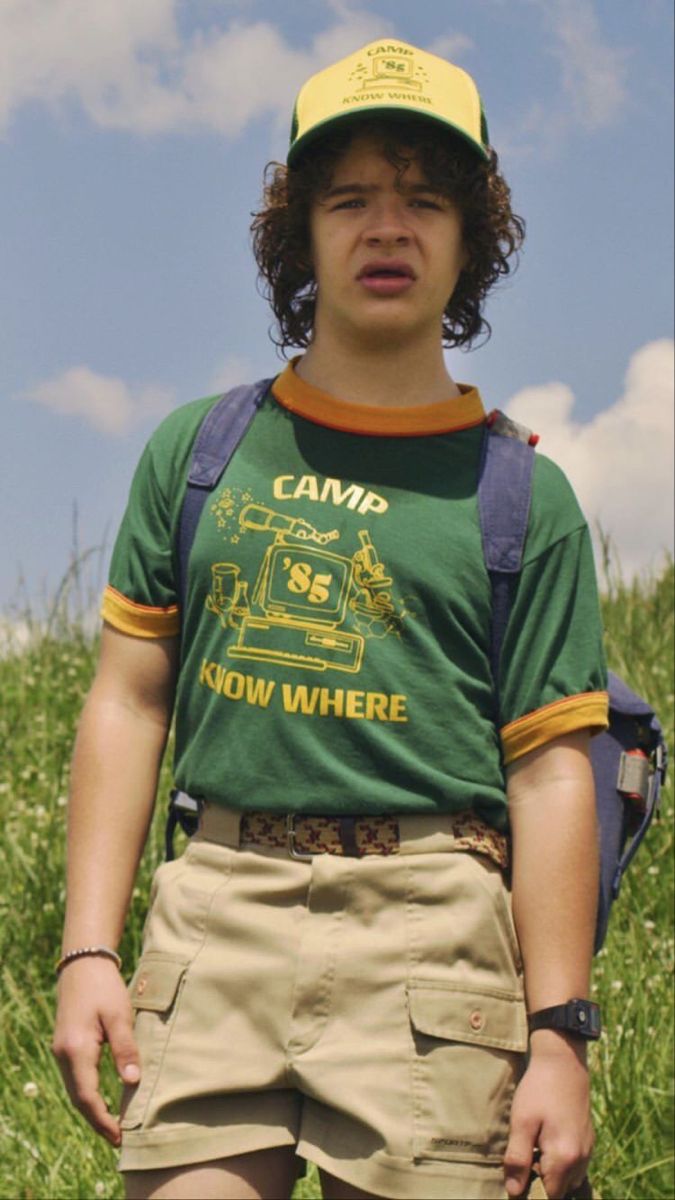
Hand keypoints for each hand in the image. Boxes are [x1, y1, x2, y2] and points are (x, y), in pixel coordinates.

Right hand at [52, 957, 139, 1145]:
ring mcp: (61, 1051)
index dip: (103, 1119)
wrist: (83, 963)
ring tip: (114, 1126)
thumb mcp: (119, 1015)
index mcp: (76, 1049)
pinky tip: (102, 1101)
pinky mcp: (66, 1046)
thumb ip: (125, 1049)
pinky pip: (75, 1079)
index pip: (87, 1096)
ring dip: (92, 1110)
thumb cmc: (104, 987)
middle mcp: (63, 1054)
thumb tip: (133, 1083)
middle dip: (97, 1120)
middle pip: (78, 1099)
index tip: (121, 1135)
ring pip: (75, 1090)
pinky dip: (87, 1095)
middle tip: (119, 1139)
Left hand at [503, 1035, 593, 1198]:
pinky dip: (561, 1162)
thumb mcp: (522, 1121)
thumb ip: (518, 1158)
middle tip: (524, 1157)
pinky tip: (546, 1141)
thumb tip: (514, 1191)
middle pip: (560, 1190)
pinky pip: (575, 1165)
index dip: (531, 1191)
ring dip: (552, 1173)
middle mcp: (581, 1159)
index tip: (518, 1174)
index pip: (549, 1195)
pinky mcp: (588, 1140)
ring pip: (569, 1179)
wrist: (563, 1062)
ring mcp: (588, 1150)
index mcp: (564, 1157)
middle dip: (542, 1182)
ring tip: (534, 1148)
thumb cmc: (539, 1090)